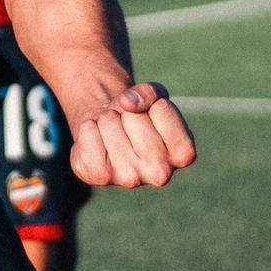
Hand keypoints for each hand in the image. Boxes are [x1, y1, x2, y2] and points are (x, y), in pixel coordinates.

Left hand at [70, 83, 195, 188]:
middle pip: (133, 116)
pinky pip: (87, 133)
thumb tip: (127, 103)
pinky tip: (97, 140)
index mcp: (183, 154)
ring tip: (112, 132)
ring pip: (108, 122)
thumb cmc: (138, 114)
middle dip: (126, 111)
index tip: (147, 115)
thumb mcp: (153, 95)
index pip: (161, 108)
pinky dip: (88, 128)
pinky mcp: (100, 176)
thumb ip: (150, 92)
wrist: (110, 132)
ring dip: (106, 119)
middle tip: (126, 125)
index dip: (149, 102)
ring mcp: (130, 179)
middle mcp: (161, 174)